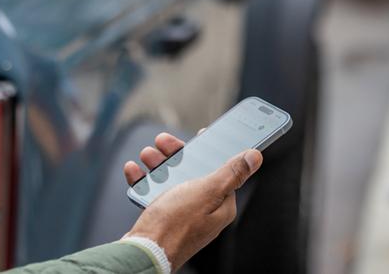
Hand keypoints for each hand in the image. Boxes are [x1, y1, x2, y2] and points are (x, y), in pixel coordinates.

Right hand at [122, 132, 263, 267]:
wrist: (143, 253)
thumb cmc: (176, 225)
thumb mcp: (208, 191)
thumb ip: (231, 173)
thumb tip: (255, 157)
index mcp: (220, 204)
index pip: (221, 170)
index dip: (210, 150)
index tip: (200, 135)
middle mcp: (203, 210)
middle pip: (193, 171)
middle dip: (176, 154)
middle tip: (163, 142)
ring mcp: (181, 215)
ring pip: (171, 180)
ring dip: (158, 164)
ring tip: (147, 155)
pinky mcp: (162, 219)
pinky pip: (154, 193)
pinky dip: (144, 180)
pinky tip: (134, 171)